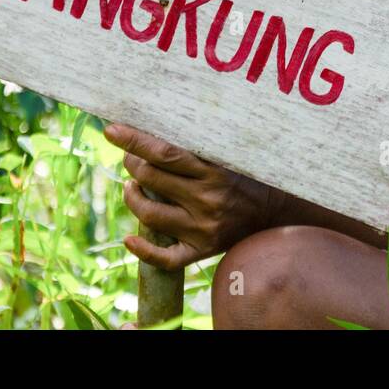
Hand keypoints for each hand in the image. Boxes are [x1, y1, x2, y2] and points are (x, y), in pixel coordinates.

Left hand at [103, 123, 279, 271]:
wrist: (276, 211)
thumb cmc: (245, 176)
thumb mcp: (226, 156)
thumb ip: (195, 148)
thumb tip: (154, 134)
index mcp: (213, 171)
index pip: (164, 153)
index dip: (134, 141)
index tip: (111, 130)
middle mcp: (207, 200)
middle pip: (152, 179)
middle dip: (132, 164)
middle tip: (129, 158)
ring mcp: (203, 229)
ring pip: (150, 215)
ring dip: (132, 197)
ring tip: (130, 186)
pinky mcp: (203, 251)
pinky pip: (166, 258)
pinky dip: (143, 251)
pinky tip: (128, 238)